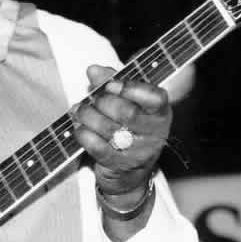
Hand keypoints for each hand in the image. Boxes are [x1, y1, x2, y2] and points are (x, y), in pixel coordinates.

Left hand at [72, 65, 170, 195]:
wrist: (130, 171)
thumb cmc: (130, 128)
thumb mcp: (128, 103)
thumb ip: (113, 83)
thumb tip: (93, 70)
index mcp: (161, 112)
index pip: (154, 98)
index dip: (131, 88)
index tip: (110, 84)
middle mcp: (155, 132)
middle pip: (128, 113)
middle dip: (103, 102)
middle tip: (91, 99)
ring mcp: (139, 151)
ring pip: (109, 129)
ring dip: (88, 116)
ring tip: (79, 110)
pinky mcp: (120, 165)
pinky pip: (97, 147)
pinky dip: (84, 134)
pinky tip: (79, 128)